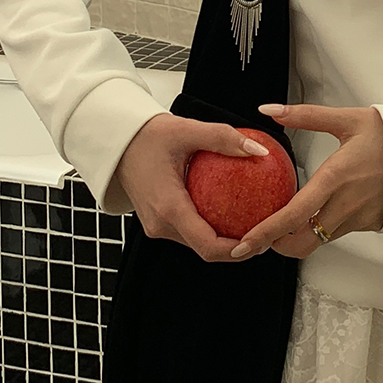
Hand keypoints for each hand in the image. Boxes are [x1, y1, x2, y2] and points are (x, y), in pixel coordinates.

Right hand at [114, 113, 272, 263]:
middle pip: (205, 249)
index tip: (261, 241)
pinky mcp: (157, 221)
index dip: (237, 251)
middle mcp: (160, 224)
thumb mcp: (188, 130)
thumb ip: (223, 139)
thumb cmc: (146, 135)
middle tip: (265, 232)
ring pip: (197, 242)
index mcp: (168, 207)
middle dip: (237, 247)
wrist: (117, 142)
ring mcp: (157, 226)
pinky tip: (230, 210)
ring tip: (253, 221)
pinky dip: (210, 226)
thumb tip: (259, 150)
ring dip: (224, 238)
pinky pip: (188, 231)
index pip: (208, 245)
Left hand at [228, 103, 382, 260]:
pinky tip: (318, 211)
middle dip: (275, 246)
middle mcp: (345, 205)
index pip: (292, 216)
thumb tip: (270, 109)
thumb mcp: (346, 119)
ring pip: (320, 240)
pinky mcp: (370, 224)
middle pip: (302, 243)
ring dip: (298, 236)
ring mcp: (359, 218)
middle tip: (258, 239)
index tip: (244, 243)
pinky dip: (322, 227)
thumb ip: (304, 116)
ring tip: (283, 223)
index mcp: (334, 178)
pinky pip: (338, 231)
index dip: (265, 233)